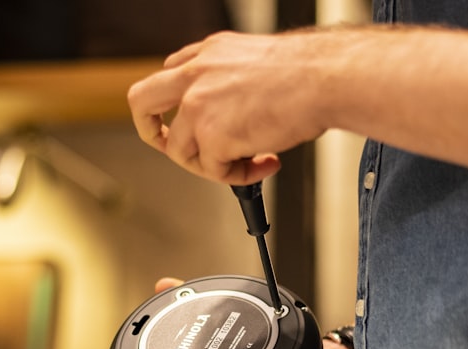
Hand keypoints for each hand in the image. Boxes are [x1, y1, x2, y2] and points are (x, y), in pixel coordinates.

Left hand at [127, 30, 329, 183]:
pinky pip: (214, 171)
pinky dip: (239, 176)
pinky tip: (265, 163)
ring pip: (179, 150)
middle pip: (142, 102)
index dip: (178, 103)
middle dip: (149, 130)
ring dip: (212, 165)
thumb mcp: (256, 60)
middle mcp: (196, 75)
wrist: (325, 78)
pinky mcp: (211, 137)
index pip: (171, 75)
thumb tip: (233, 110)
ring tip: (248, 163)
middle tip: (167, 145)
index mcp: (208, 53)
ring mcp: (198, 107)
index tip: (191, 119)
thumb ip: (232, 81)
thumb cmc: (307, 72)